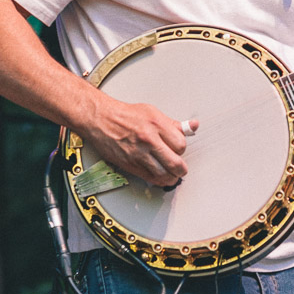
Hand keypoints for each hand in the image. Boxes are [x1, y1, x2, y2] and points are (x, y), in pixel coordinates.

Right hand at [81, 96, 198, 186]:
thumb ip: (173, 124)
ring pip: (163, 175)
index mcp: (157, 125)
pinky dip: (159, 181)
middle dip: (181, 169)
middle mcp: (148, 140)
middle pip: (175, 163)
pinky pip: (149, 178)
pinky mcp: (130, 164)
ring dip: (171, 177)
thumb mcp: (153, 112)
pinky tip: (161, 177)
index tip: (179, 149)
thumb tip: (193, 126)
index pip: (181, 144)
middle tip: (181, 168)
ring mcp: (138, 154)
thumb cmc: (126, 115)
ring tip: (173, 175)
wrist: (101, 120)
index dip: (182, 149)